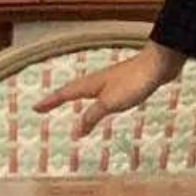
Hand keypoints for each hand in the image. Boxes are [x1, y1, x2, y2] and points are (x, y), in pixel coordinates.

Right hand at [32, 41, 185, 137]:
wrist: (160, 64)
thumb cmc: (134, 81)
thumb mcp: (109, 103)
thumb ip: (91, 116)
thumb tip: (75, 132)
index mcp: (91, 84)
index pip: (64, 94)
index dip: (50, 102)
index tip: (35, 108)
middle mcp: (98, 80)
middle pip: (73, 90)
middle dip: (58, 98)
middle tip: (46, 106)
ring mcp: (112, 80)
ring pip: (88, 90)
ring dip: (76, 97)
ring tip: (70, 103)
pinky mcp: (125, 82)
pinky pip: (103, 93)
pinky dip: (95, 100)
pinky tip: (104, 103)